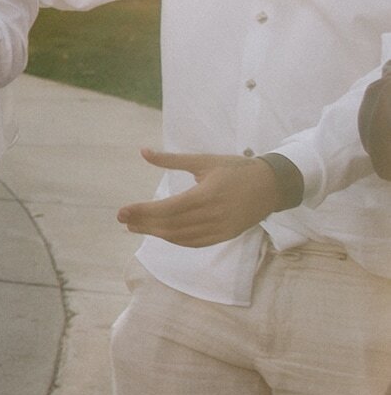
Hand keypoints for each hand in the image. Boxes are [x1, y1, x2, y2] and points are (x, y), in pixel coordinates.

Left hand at [116, 150, 290, 245]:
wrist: (272, 185)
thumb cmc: (236, 168)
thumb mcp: (204, 160)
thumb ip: (171, 160)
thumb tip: (143, 151)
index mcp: (207, 194)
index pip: (168, 208)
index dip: (143, 211)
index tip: (122, 211)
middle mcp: (213, 214)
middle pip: (170, 224)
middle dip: (144, 223)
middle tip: (122, 219)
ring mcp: (220, 228)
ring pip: (181, 236)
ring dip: (156, 233)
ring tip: (135, 226)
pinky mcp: (225, 235)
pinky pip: (195, 242)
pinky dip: (175, 240)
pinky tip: (161, 233)